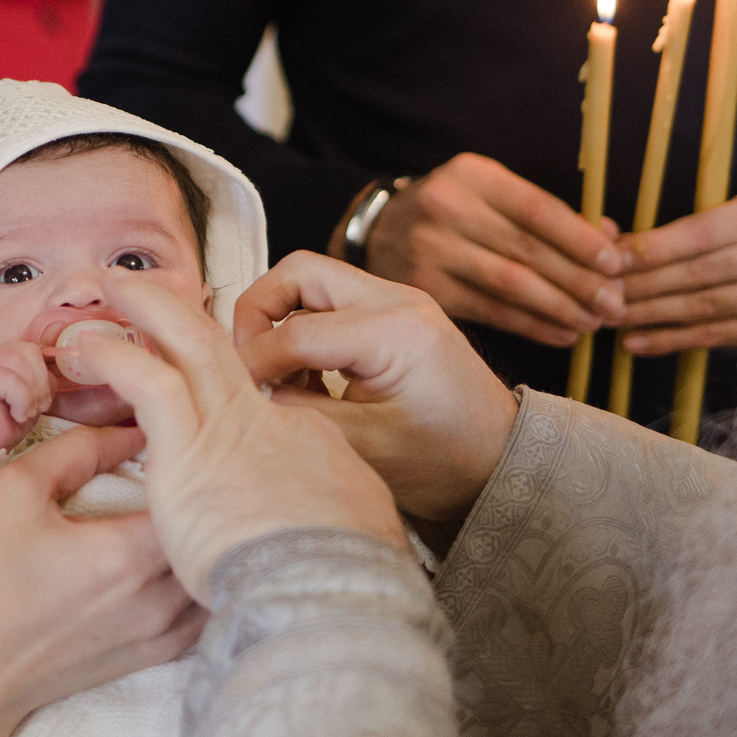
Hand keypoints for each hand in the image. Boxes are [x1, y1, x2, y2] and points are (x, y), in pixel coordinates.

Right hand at [0, 340, 56, 463]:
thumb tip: (63, 362)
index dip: (45, 374)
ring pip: (21, 362)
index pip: (35, 349)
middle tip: (37, 407)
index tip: (44, 400)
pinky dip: (21, 401)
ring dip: (32, 393)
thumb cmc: (7, 420)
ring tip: (26, 411)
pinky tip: (16, 414)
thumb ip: (41, 376)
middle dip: (41, 383)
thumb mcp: (33, 394)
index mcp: (6, 353)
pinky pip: (12, 380)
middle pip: (30, 352)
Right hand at [0, 421, 202, 736]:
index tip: (174, 445)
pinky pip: (208, 605)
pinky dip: (204, 577)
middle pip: (210, 531)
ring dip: (207, 538)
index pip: (190, 489)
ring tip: (190, 510)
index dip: (189, 460)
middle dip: (202, 497)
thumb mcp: (14, 494)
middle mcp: (157, 596)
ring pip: (215, 568)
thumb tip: (133, 429)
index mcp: (125, 554)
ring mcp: (165, 631)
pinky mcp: (163, 653)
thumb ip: (76, 450)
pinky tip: (186, 556)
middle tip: (184, 472)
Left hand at [68, 277, 405, 605]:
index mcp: (306, 444)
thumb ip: (326, 515)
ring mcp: (229, 429)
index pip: (258, 405)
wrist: (328, 592)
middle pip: (222, 351)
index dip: (223, 390)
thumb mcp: (358, 532)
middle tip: (146, 290)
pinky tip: (89, 349)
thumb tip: (322, 524)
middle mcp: (268, 422)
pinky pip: (149, 382)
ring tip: (115, 289)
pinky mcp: (191, 450)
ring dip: (151, 309)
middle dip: (181, 313)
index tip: (194, 387)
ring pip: (188, 345)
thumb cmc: (343, 581)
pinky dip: (119, 357)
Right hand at [234, 253, 516, 522]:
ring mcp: (398, 301)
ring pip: (313, 281)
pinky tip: (308, 379)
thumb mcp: (365, 447)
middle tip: (247, 364)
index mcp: (395, 332)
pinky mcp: (395, 314)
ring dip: (281, 319)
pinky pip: (333, 301)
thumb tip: (249, 391)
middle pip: (299, 273)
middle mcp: (397, 301)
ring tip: (278, 376)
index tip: (235, 395)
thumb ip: (299, 413)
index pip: (296, 332)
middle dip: (258, 313)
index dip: (254, 364)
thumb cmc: (446, 462)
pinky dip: (305, 328)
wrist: (500, 463)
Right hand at [359, 154, 624, 347]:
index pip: (537, 209)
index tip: (616, 264)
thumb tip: (611, 238)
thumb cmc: (454, 211)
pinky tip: (563, 334)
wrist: (379, 232)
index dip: (580, 240)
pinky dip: (532, 325)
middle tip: (616, 304)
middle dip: (579, 280)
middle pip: (527, 250)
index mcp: (473, 176)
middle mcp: (447, 209)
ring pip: (511, 285)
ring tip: (595, 323)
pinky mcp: (425, 290)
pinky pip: (491, 312)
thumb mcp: (492, 194)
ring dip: (560, 307)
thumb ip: (547, 214)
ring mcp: (431, 251)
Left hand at [616, 191, 736, 354]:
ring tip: (612, 319)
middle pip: (698, 273)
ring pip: (702, 308)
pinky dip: (670, 340)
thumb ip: (687, 228)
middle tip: (603, 294)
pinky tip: (637, 342)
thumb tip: (617, 242)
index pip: (700, 234)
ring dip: (650, 315)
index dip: (653, 248)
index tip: (613, 260)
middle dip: (644, 285)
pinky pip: (712, 336)